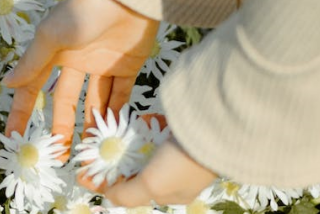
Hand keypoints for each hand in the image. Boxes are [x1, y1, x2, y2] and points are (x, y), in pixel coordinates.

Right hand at [3, 0, 159, 160]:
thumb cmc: (83, 10)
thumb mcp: (51, 36)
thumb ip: (31, 62)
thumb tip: (7, 84)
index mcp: (53, 52)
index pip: (34, 88)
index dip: (23, 112)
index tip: (14, 137)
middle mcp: (76, 60)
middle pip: (65, 102)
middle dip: (61, 128)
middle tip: (59, 156)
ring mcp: (102, 64)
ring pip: (93, 102)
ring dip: (89, 125)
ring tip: (87, 153)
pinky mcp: (127, 65)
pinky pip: (119, 95)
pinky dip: (115, 113)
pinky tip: (109, 133)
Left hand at [100, 138, 217, 206]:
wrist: (213, 131)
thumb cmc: (181, 165)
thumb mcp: (151, 185)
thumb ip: (128, 195)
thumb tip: (108, 198)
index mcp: (176, 195)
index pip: (142, 193)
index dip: (123, 183)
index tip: (105, 168)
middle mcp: (182, 176)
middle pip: (147, 170)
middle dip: (130, 160)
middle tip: (112, 148)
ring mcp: (186, 154)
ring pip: (153, 149)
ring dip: (139, 142)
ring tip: (123, 133)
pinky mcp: (187, 134)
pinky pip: (162, 132)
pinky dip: (150, 129)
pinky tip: (142, 122)